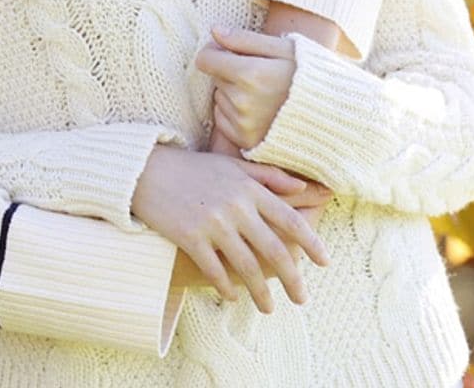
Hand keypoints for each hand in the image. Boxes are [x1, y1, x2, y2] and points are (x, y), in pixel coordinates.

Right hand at [131, 145, 328, 312]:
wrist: (148, 172)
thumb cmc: (196, 169)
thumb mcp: (234, 165)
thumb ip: (270, 176)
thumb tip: (303, 187)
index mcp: (250, 189)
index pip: (290, 219)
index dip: (311, 242)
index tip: (325, 261)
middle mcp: (236, 207)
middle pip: (273, 249)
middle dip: (292, 278)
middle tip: (302, 299)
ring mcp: (213, 223)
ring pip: (246, 266)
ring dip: (260, 291)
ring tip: (269, 308)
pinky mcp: (190, 237)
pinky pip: (214, 270)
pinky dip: (226, 287)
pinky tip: (233, 297)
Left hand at [196, 27, 297, 149]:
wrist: (331, 115)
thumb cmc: (308, 75)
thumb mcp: (282, 48)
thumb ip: (244, 39)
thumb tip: (214, 31)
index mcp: (250, 74)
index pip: (205, 60)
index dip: (214, 51)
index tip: (227, 51)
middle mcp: (242, 101)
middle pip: (215, 78)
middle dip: (229, 72)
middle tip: (258, 74)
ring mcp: (243, 124)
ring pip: (219, 98)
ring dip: (233, 93)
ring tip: (262, 94)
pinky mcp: (244, 140)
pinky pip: (223, 120)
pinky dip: (234, 113)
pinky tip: (259, 110)